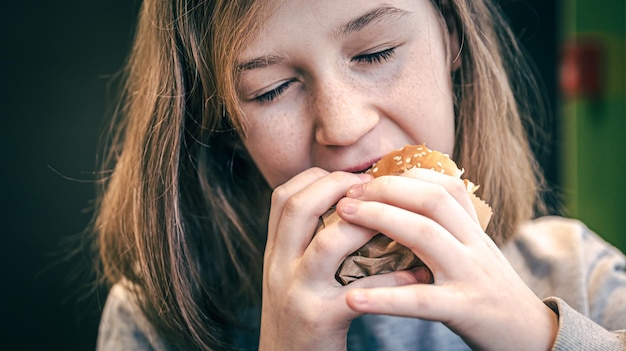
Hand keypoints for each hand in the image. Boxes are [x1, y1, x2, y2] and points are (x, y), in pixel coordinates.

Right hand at [259, 168, 432, 349]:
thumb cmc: (300, 317)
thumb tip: (350, 208)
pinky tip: (416, 273)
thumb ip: (307, 244)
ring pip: (328, 243)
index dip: (317, 178)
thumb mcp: (290, 275)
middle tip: (374, 187)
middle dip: (338, 187)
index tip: (351, 177)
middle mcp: (279, 267)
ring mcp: (297, 292)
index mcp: (275, 252)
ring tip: (397, 219)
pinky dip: (392, 279)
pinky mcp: (319, 319)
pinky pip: (361, 292)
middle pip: (299, 207)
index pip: (283, 197)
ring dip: (366, 224)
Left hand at [337, 168, 557, 350]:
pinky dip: (385, 298)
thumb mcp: (475, 250)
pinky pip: (421, 300)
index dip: (403, 176)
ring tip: (342, 217)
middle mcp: (474, 244)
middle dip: (385, 189)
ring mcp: (470, 274)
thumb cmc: (490, 290)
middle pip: (431, 200)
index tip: (367, 178)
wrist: (531, 335)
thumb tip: (411, 197)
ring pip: (425, 235)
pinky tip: (354, 298)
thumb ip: (449, 226)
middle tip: (347, 194)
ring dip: (380, 219)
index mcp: (473, 230)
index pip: (442, 186)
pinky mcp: (464, 309)